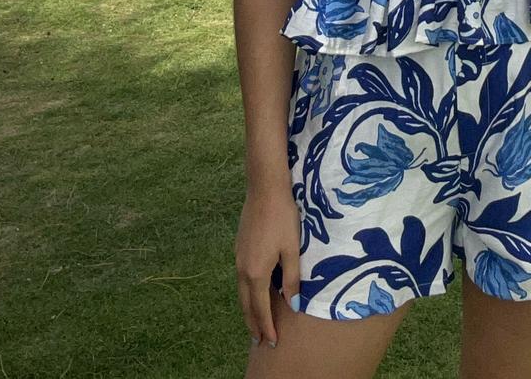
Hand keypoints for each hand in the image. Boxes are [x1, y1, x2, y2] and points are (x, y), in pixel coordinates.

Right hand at [235, 187, 301, 348]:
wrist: (265, 189)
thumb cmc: (283, 218)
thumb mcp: (292, 249)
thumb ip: (291, 278)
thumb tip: (292, 304)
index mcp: (257, 273)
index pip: (261, 308)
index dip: (267, 327)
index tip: (271, 343)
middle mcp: (242, 269)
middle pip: (246, 304)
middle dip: (253, 324)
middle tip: (259, 341)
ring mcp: (238, 258)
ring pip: (241, 292)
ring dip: (248, 310)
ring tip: (255, 324)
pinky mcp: (238, 248)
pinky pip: (241, 279)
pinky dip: (246, 293)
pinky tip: (253, 293)